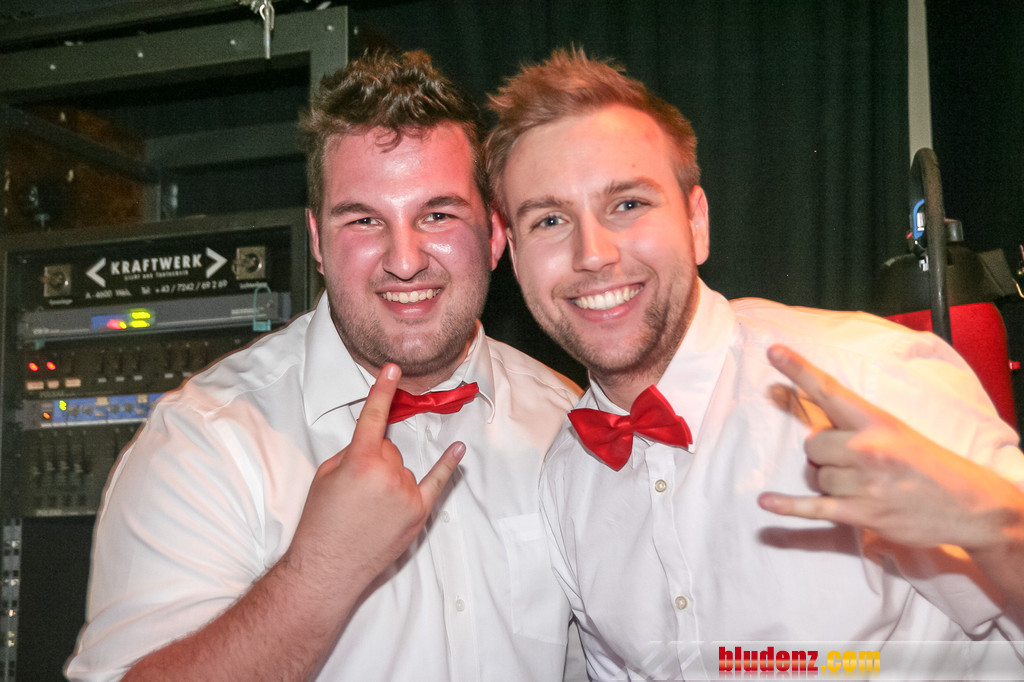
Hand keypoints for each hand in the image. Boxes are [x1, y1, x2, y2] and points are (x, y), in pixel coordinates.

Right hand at [287, 363, 464, 582]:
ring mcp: (407, 493)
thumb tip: (373, 445)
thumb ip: (351, 453)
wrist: (327, 568)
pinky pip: (438, 482)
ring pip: (402, 467)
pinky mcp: (419, 512)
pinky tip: (459, 450)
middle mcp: (388, 473)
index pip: (374, 417)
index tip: (393, 369)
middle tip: (355, 490)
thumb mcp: (325, 476)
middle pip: (388, 448)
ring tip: (367, 508)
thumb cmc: (320, 522)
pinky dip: (448, 466)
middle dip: (373, 460)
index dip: (382, 391)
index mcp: (360, 460)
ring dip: (388, 478)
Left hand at [757, 344, 1023, 550]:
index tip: (774, 351)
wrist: (971, 506)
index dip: (799, 370)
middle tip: (857, 463)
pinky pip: (813, 508)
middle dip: (825, 454)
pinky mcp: (862, 514)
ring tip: (865, 486)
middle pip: (813, 444)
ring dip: (830, 482)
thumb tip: (815, 431)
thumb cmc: (931, 466)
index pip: (830, 391)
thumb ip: (858, 428)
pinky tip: (766, 502)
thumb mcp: (899, 433)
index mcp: (877, 422)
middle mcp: (867, 449)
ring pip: (816, 476)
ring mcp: (864, 483)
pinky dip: (788, 506)